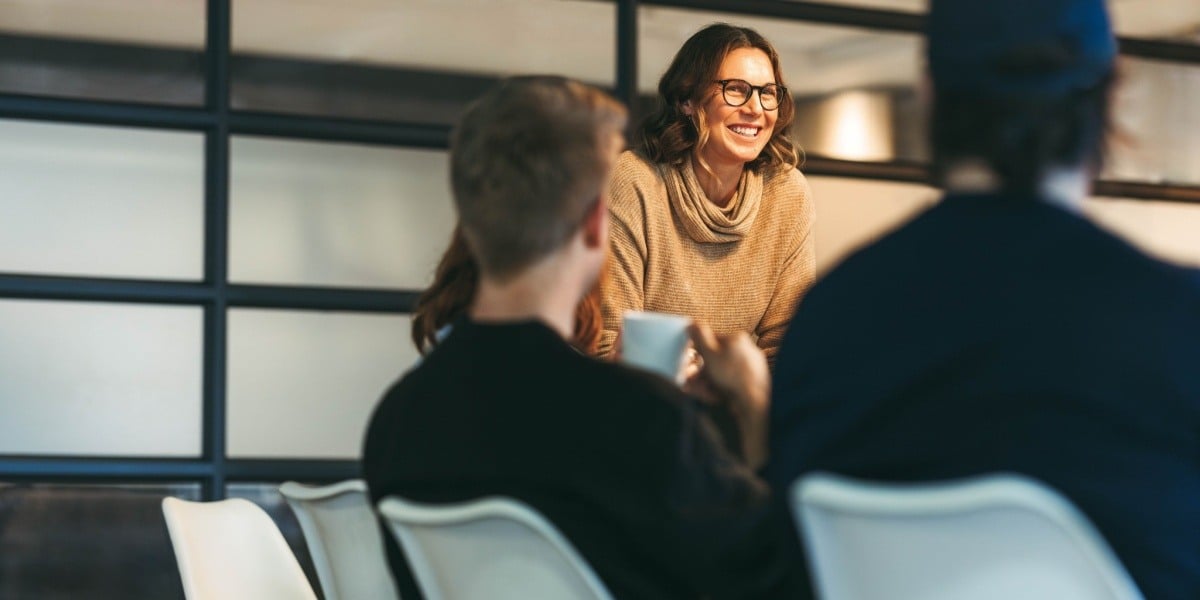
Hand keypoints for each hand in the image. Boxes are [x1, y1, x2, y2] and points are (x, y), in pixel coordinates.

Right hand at [687, 322, 770, 467]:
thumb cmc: (732, 375)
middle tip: (690, 383)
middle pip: (715, 359)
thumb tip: (692, 323)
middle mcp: (746, 350)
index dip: (696, 353)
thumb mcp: (710, 353)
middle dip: (700, 373)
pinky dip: (720, 389)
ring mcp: (751, 367)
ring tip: (701, 393)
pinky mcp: (752, 382)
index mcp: (737, 338)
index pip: (711, 340)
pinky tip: (714, 397)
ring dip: (707, 383)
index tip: (688, 364)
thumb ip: (700, 337)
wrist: (754, 401)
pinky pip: (731, 383)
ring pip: (721, 373)